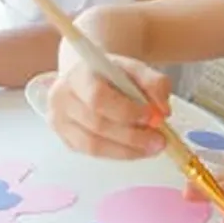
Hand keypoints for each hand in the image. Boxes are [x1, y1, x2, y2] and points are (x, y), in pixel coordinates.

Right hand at [47, 56, 171, 159]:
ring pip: (94, 145)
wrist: (91, 77)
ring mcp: (60, 122)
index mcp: (78, 75)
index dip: (125, 110)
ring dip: (127, 150)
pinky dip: (118, 154)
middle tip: (159, 140)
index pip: (98, 97)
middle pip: (96, 124)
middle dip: (132, 136)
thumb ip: (154, 83)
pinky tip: (136, 150)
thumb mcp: (135, 68)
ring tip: (152, 148)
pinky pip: (93, 153)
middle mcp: (62, 99)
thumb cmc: (112, 74)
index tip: (151, 116)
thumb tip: (163, 110)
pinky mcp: (66, 139)